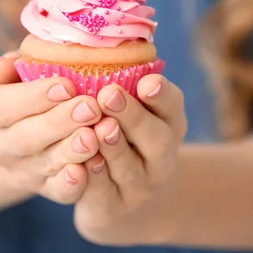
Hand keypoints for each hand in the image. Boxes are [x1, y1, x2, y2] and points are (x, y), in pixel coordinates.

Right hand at [0, 53, 101, 203]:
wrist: (24, 133)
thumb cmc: (26, 87)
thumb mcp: (14, 71)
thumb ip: (12, 66)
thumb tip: (6, 64)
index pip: (3, 106)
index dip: (34, 97)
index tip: (67, 85)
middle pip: (25, 138)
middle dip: (59, 122)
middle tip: (90, 108)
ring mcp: (19, 171)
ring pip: (44, 164)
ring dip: (71, 151)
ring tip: (94, 136)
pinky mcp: (43, 188)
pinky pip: (57, 191)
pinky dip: (72, 183)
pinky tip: (89, 169)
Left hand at [74, 74, 186, 244]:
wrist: (120, 198)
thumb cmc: (120, 138)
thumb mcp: (131, 110)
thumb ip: (119, 83)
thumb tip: (86, 43)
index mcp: (167, 125)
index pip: (173, 107)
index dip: (162, 96)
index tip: (148, 81)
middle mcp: (160, 157)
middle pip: (156, 140)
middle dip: (133, 117)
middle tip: (109, 94)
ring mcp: (139, 187)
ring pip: (129, 169)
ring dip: (114, 148)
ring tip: (97, 129)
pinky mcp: (112, 209)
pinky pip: (103, 196)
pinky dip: (92, 180)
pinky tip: (79, 163)